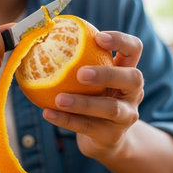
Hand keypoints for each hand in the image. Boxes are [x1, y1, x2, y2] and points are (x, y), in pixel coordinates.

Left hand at [42, 31, 143, 158]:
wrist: (104, 139)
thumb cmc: (92, 98)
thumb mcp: (91, 80)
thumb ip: (76, 60)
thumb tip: (39, 34)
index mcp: (127, 71)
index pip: (134, 49)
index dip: (120, 41)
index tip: (98, 37)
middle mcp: (133, 92)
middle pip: (132, 78)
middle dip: (107, 74)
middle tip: (80, 73)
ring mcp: (127, 116)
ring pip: (110, 108)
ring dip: (83, 103)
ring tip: (59, 98)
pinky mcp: (112, 136)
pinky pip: (88, 127)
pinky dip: (66, 120)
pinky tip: (47, 113)